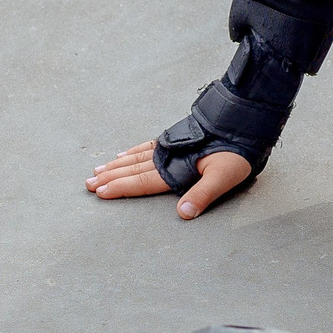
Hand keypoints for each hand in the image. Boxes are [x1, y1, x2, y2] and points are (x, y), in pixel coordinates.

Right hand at [86, 141, 252, 217]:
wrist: (244, 119)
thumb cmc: (237, 151)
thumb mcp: (225, 176)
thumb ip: (203, 194)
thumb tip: (183, 213)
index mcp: (176, 167)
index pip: (143, 181)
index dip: (122, 188)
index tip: (101, 192)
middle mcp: (168, 155)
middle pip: (133, 169)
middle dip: (111, 178)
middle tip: (88, 184)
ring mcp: (170, 145)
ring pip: (136, 157)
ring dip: (117, 165)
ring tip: (98, 171)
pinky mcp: (176, 137)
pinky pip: (146, 146)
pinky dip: (133, 152)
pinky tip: (122, 154)